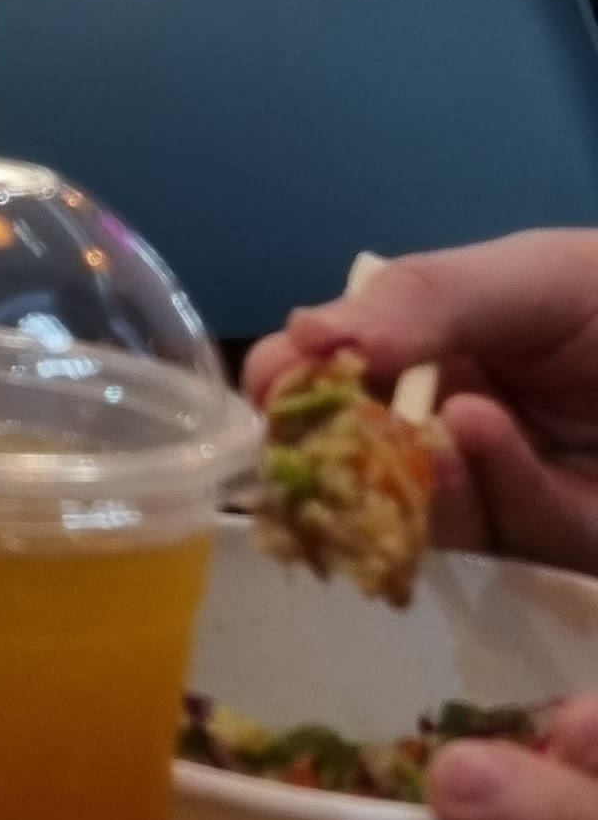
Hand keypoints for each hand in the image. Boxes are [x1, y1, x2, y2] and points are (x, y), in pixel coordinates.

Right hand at [246, 234, 597, 575]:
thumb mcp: (534, 276)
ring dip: (401, 472)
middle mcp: (444, 416)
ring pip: (411, 499)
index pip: (331, 364)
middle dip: (329, 445)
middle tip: (317, 438)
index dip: (291, 377)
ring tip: (417, 433)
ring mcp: (493, 485)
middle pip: (353, 447)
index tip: (273, 387)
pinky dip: (482, 485)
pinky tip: (479, 438)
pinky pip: (494, 527)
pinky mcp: (547, 542)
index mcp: (428, 341)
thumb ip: (424, 299)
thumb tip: (305, 335)